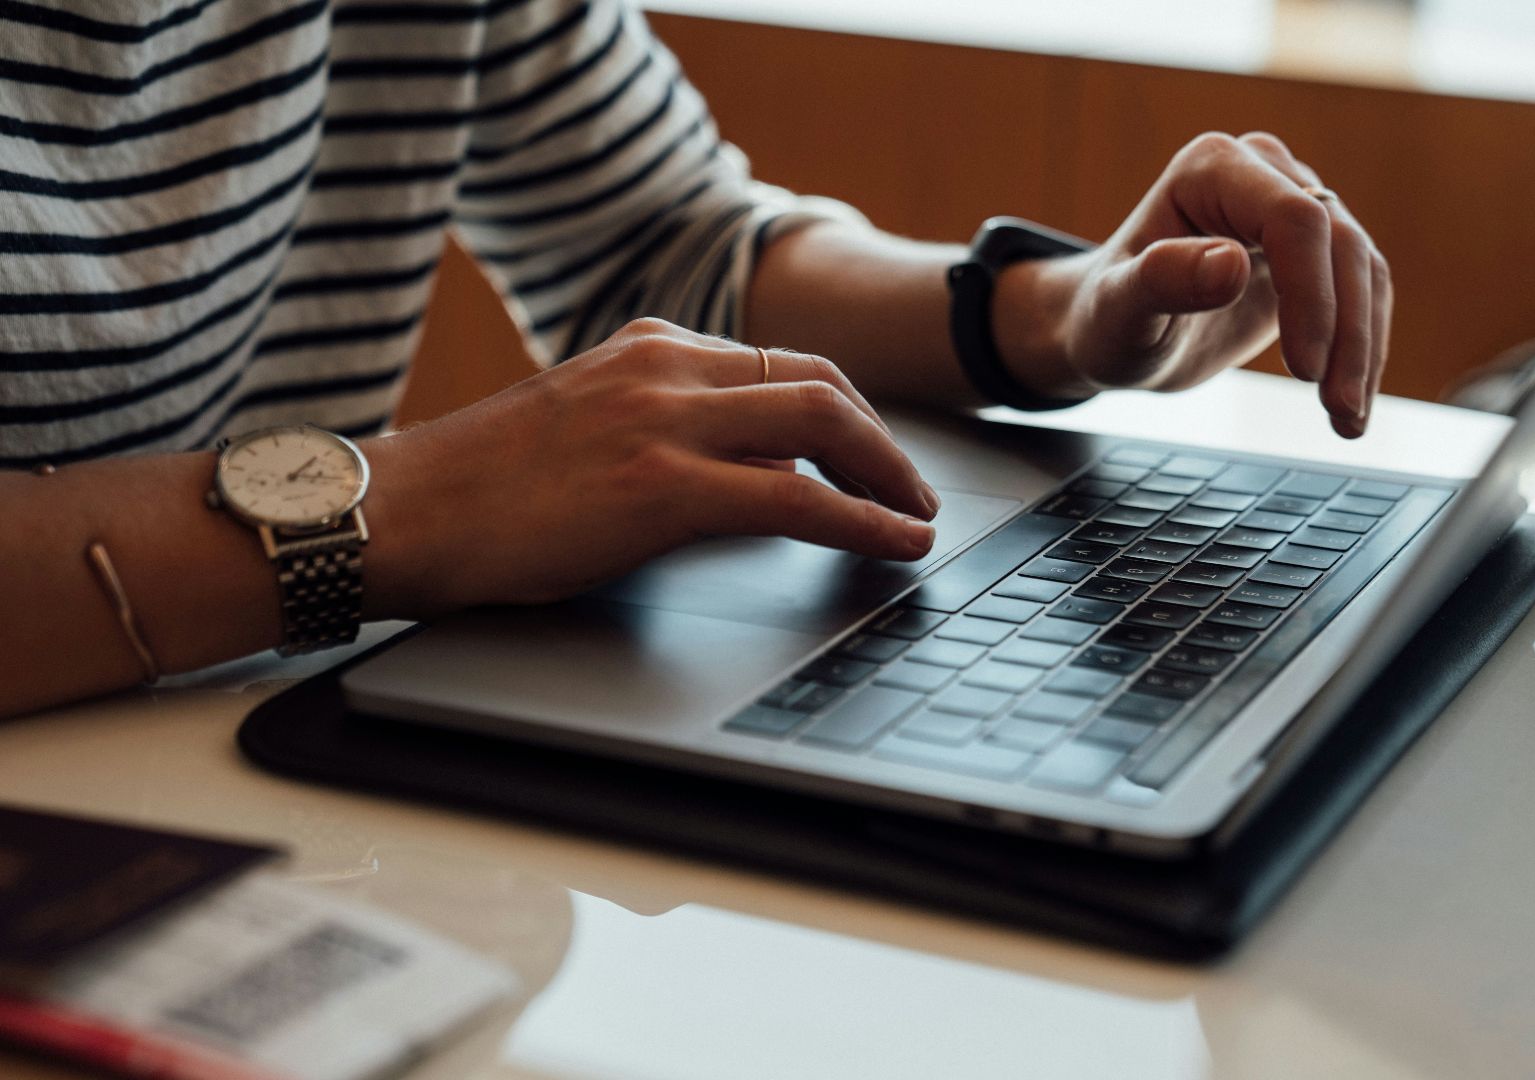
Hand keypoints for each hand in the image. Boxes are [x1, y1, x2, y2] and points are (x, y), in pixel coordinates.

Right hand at [359, 319, 938, 615]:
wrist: (399, 509)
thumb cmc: (479, 487)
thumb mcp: (586, 425)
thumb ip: (667, 428)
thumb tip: (755, 470)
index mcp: (648, 347)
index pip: (782, 362)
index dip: (846, 411)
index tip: (874, 451)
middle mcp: (664, 367)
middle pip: (820, 383)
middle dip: (882, 439)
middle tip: (913, 488)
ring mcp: (664, 420)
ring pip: (822, 427)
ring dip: (888, 476)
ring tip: (916, 518)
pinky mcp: (660, 486)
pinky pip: (796, 501)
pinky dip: (862, 521)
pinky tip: (895, 544)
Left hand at [998, 131, 1390, 436]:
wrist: (1117, 332)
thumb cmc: (1107, 317)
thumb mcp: (1118, 310)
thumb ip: (1163, 280)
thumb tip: (1232, 265)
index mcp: (1211, 169)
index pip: (1293, 218)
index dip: (1311, 295)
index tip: (1303, 370)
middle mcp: (1261, 172)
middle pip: (1340, 243)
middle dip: (1347, 333)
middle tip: (1339, 411)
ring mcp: (1295, 206)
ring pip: (1363, 269)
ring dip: (1364, 349)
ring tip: (1347, 420)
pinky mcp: (1315, 251)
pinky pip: (1362, 291)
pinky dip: (1364, 349)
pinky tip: (1351, 402)